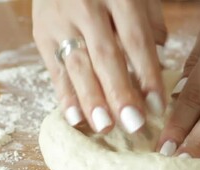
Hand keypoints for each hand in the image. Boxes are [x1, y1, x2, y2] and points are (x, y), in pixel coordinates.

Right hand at [32, 0, 166, 132]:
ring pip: (78, 65)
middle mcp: (86, 6)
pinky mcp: (40, 33)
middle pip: (106, 56)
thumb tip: (159, 61)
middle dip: (120, 93)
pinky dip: (65, 95)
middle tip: (134, 124)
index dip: (148, 74)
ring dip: (92, 100)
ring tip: (105, 127)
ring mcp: (60, 20)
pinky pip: (54, 69)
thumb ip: (149, 22)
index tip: (158, 106)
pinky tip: (76, 118)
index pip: (135, 40)